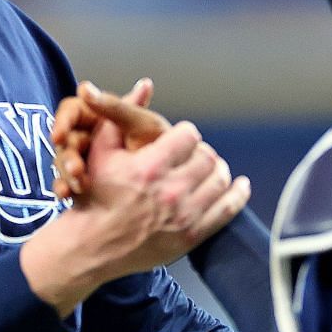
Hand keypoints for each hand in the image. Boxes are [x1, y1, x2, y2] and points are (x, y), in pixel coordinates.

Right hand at [20, 116, 250, 313]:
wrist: (92, 246)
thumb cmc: (94, 196)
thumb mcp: (101, 150)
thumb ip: (122, 115)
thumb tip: (144, 85)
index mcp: (149, 167)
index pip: (189, 135)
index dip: (185, 134)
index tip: (179, 140)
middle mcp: (170, 191)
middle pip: (207, 157)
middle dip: (200, 152)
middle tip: (191, 156)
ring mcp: (184, 215)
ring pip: (220, 180)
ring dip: (217, 170)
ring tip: (207, 170)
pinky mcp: (192, 235)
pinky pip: (228, 209)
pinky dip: (238, 194)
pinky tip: (239, 186)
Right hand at [51, 78, 166, 198]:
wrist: (169, 175)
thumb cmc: (157, 141)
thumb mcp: (140, 123)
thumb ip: (118, 107)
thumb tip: (104, 86)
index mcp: (94, 112)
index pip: (69, 112)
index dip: (62, 123)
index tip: (58, 136)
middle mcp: (84, 133)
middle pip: (63, 141)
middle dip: (67, 156)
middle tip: (74, 169)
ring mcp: (81, 157)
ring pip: (63, 164)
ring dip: (66, 174)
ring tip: (77, 185)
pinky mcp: (81, 179)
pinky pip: (67, 183)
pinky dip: (66, 188)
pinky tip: (68, 195)